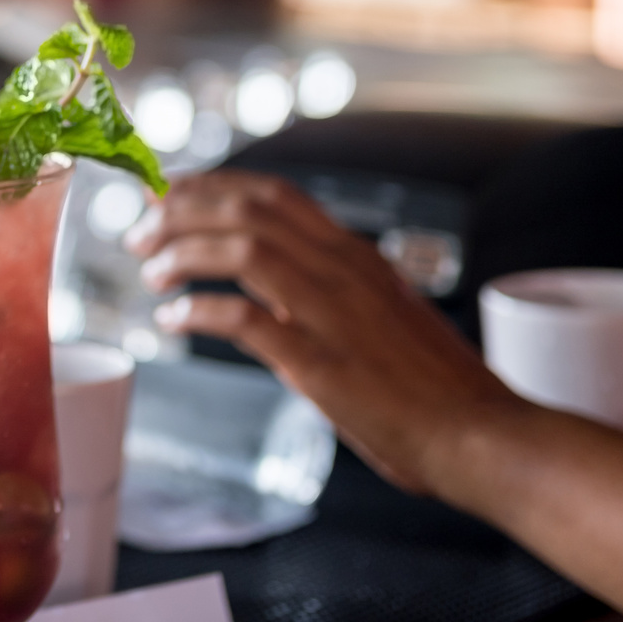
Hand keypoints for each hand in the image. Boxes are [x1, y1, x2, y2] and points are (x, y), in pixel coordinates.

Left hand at [129, 170, 523, 496]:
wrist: (483, 436)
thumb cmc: (438, 390)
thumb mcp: (383, 319)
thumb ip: (329, 299)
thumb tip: (270, 298)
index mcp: (357, 257)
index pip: (274, 195)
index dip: (213, 185)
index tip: (167, 190)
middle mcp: (344, 270)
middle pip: (247, 209)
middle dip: (182, 210)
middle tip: (138, 228)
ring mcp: (333, 313)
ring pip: (242, 249)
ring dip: (184, 251)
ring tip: (150, 270)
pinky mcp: (322, 362)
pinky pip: (244, 320)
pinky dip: (198, 313)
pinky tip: (172, 322)